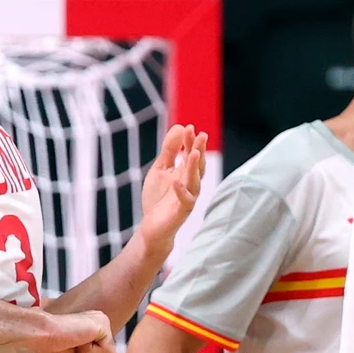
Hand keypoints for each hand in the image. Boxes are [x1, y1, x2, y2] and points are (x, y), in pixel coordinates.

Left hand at [139, 126, 208, 253]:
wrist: (152, 226)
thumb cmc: (158, 197)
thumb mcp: (160, 169)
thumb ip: (168, 151)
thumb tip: (179, 126)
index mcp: (185, 172)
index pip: (191, 154)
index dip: (190, 141)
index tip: (189, 127)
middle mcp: (190, 184)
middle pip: (198, 165)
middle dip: (199, 150)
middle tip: (201, 135)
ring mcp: (188, 198)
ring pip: (195, 181)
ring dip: (195, 168)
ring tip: (193, 153)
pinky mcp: (181, 212)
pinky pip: (186, 201)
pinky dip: (181, 191)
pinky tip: (176, 181)